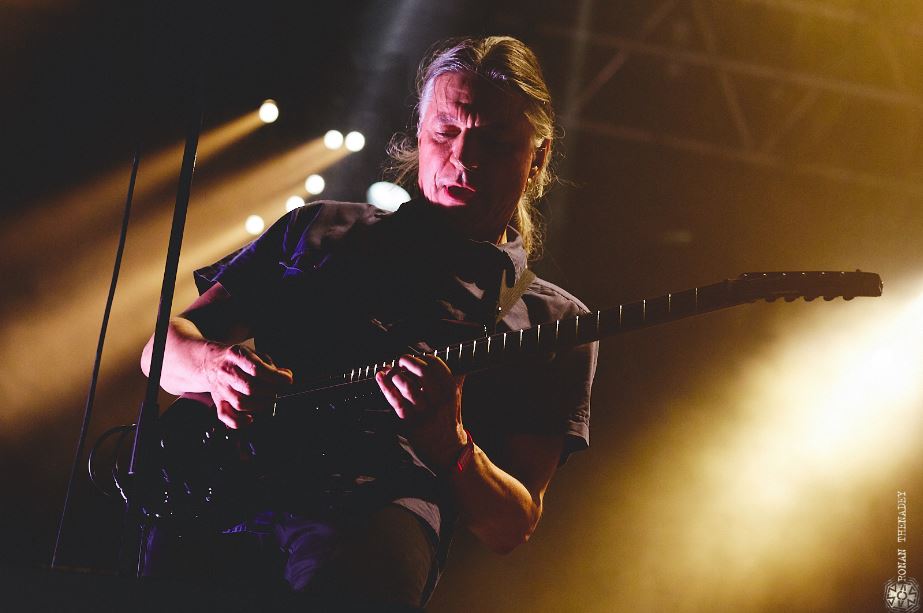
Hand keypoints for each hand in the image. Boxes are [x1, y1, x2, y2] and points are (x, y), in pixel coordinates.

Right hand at [204, 343, 292, 428]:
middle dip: (271, 391)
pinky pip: (225, 416)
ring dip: (261, 404)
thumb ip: (270, 365)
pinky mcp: (218, 401)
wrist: (209, 362)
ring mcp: (221, 388)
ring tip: (270, 399)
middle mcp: (226, 372)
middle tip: (280, 390)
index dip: (275, 377)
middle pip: (250, 388)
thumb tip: (285, 376)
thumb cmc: (236, 359)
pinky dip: (239, 421)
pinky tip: (250, 418)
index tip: (287, 380)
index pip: (256, 369)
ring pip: (241, 403)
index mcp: (236, 355)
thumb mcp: (253, 353)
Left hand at [375, 354, 467, 469]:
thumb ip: (454, 380)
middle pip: (422, 372)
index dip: (423, 358)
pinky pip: (396, 401)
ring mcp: (425, 412)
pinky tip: (381, 378)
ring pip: (408, 386)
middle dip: (408, 362)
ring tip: (392, 373)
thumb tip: (451, 364)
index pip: (437, 365)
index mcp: (451, 391)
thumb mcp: (456, 399)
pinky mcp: (412, 422)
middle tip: (401, 361)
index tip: (416, 359)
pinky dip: (386, 387)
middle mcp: (439, 400)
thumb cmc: (449, 422)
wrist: (449, 451)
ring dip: (396, 375)